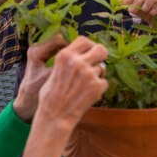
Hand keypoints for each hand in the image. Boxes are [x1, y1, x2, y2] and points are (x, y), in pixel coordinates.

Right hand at [19, 36, 108, 156]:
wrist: (55, 116)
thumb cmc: (51, 95)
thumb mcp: (54, 70)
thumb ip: (69, 60)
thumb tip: (84, 53)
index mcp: (65, 55)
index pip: (84, 40)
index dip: (88, 46)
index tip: (88, 52)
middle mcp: (79, 62)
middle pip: (101, 49)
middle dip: (100, 55)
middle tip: (96, 62)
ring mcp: (90, 74)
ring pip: (102, 68)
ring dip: (97, 75)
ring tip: (84, 86)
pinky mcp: (97, 86)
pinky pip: (104, 82)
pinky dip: (98, 88)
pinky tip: (87, 94)